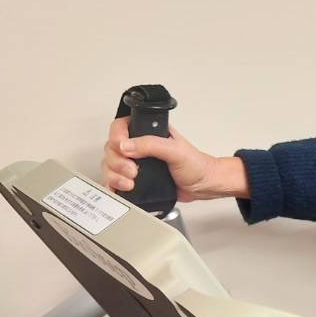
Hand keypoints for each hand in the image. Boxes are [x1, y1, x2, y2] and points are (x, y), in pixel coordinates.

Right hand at [100, 117, 248, 201]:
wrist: (204, 186)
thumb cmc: (196, 165)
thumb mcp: (176, 151)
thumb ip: (151, 144)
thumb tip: (126, 145)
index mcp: (149, 132)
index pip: (120, 127)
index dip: (116, 137)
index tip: (122, 149)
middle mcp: (140, 145)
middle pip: (112, 148)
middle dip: (117, 162)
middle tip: (133, 171)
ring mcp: (137, 162)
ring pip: (111, 165)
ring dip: (115, 175)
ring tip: (131, 183)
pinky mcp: (135, 179)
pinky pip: (115, 180)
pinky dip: (114, 185)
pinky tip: (123, 189)